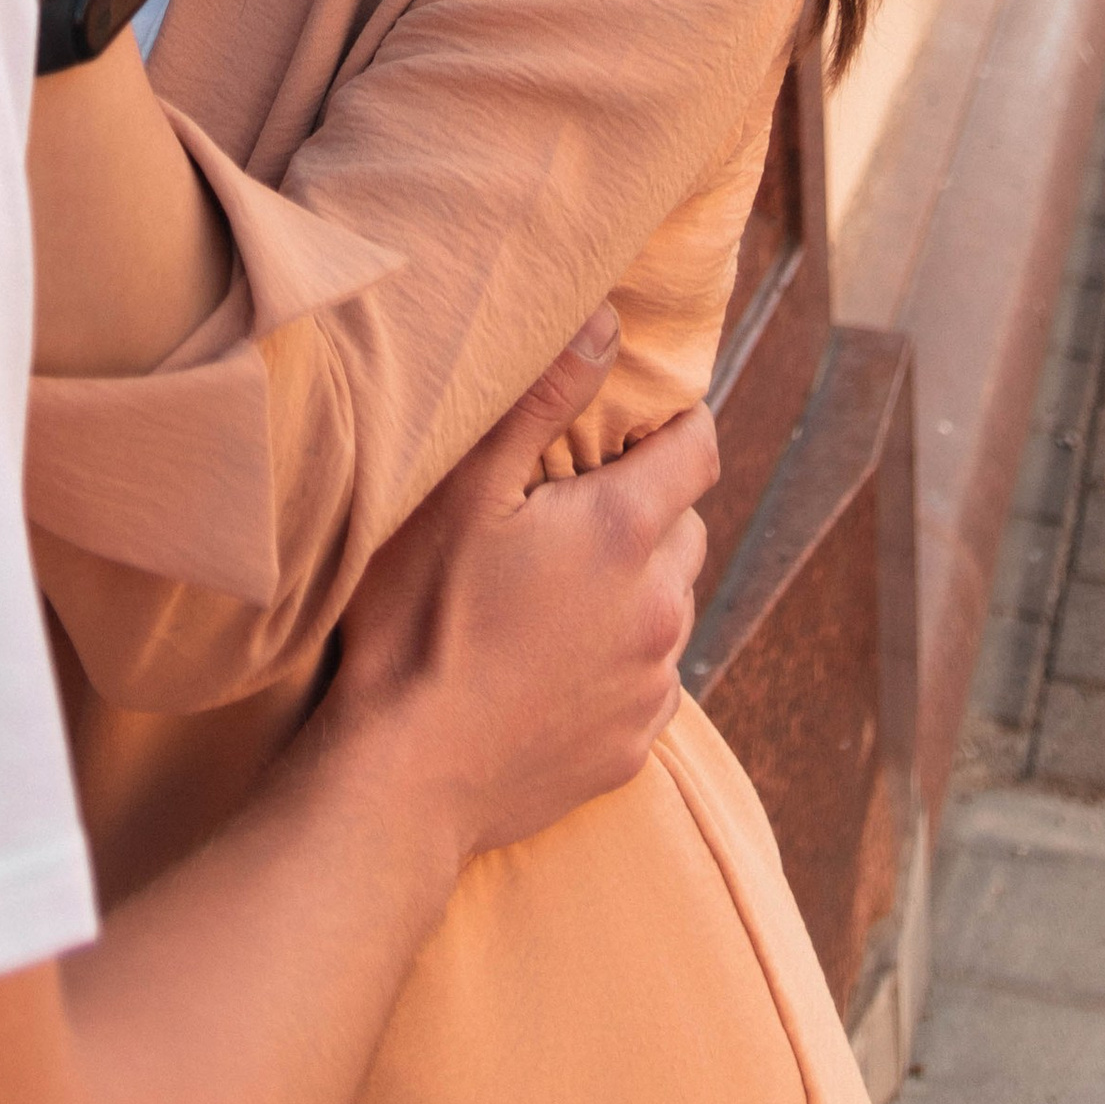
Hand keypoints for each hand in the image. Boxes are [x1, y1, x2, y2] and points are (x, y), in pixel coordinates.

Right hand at [327, 306, 719, 863]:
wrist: (404, 779)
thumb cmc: (418, 619)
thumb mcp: (463, 488)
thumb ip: (543, 399)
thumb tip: (607, 323)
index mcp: (624, 532)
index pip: (700, 449)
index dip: (671, 425)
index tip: (625, 428)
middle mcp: (659, 608)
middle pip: (688, 527)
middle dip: (645, 507)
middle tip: (567, 510)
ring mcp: (651, 685)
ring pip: (671, 604)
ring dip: (634, 584)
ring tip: (552, 589)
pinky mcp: (633, 747)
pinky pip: (651, 679)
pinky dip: (620, 657)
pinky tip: (552, 659)